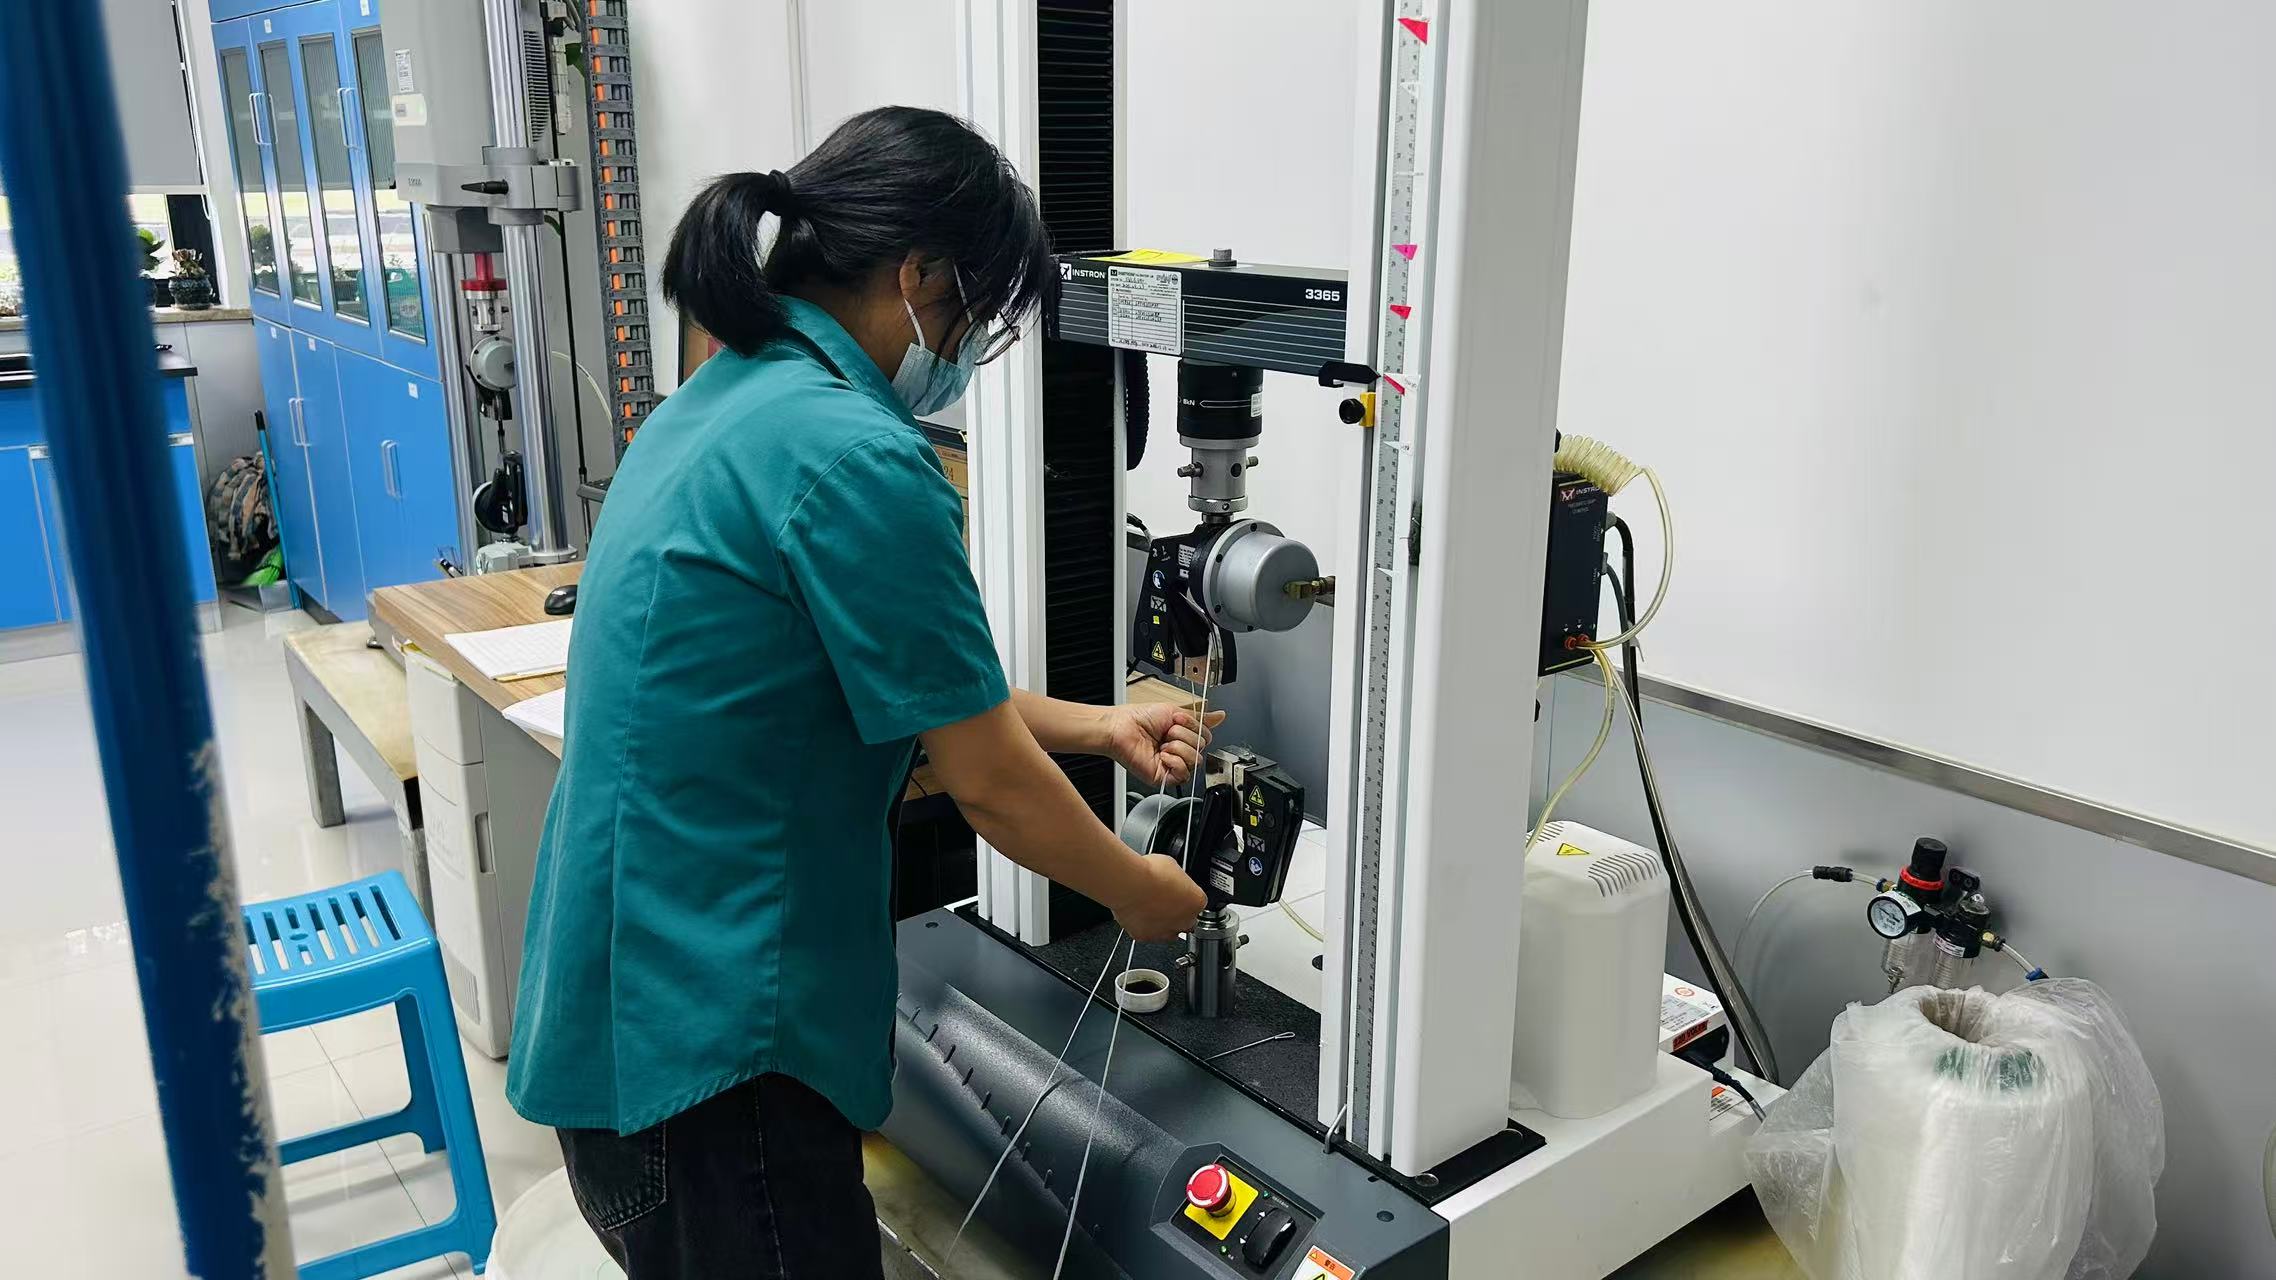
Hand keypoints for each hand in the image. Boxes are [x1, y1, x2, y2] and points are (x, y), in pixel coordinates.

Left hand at [1103, 704, 1226, 787]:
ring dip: (1178, 747)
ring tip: (1163, 744)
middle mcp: (1179, 750)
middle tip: (1166, 732)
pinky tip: (1162, 755)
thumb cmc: (1140, 718)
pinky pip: (1183, 774)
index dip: (1194, 727)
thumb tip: (1220, 715)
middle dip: (1184, 736)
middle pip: (1202, 748)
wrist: (1122, 728)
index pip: (1206, 736)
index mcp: (1182, 736)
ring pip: (1195, 760)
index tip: (1178, 720)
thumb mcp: (1174, 711)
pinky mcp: (1164, 776)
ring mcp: (1172, 764)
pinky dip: (1174, 761)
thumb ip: (1200, 717)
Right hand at [1111, 853, 1207, 941]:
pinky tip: (1138, 913)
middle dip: (1178, 913)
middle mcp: (1185, 920)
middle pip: (1188, 921)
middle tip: (1165, 901)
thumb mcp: (1172, 866)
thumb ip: (1177, 879)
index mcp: (1197, 901)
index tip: (1177, 891)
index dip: (1186, 896)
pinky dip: (1144, 926)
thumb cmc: (1150, 873)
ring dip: (1164, 922)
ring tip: (1151, 908)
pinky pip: (1148, 933)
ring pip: (1169, 932)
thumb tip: (1172, 879)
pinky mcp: (1146, 936)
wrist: (1129, 884)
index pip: (1197, 902)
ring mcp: (1166, 931)